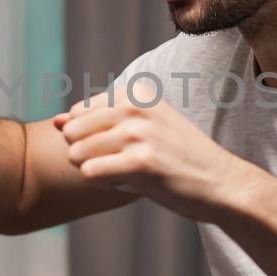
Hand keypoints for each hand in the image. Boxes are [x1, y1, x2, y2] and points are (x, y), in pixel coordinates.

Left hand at [53, 85, 247, 222]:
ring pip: (77, 153)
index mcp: (136, 91)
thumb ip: (96, 121)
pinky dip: (104, 184)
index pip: (78, 113)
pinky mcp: (141, 162)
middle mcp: (135, 106)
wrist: (222, 183)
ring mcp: (138, 132)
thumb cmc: (178, 157)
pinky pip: (90, 173)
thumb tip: (54, 120)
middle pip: (72, 133)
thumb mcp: (141, 128)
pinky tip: (131, 183)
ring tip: (128, 172)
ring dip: (95, 170)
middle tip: (122, 163)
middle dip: (86, 154)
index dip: (93, 138)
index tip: (126, 146)